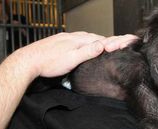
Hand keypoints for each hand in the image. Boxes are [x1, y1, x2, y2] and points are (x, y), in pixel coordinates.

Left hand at [9, 32, 137, 79]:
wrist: (28, 61)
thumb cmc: (48, 63)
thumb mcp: (71, 59)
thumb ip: (88, 52)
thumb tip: (103, 44)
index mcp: (79, 41)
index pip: (102, 40)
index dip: (116, 41)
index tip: (129, 40)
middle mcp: (73, 37)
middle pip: (96, 37)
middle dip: (110, 39)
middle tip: (123, 41)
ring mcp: (66, 39)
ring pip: (87, 38)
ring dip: (99, 40)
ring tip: (107, 43)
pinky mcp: (60, 42)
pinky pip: (79, 40)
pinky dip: (87, 42)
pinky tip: (86, 45)